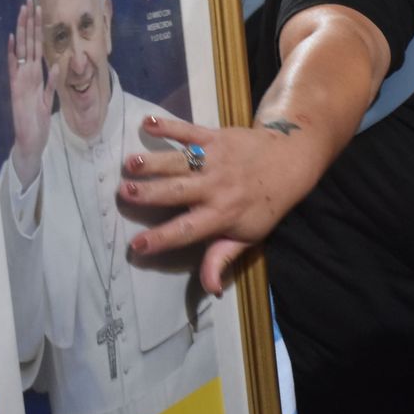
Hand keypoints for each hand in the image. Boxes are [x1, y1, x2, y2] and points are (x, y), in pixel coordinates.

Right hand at [8, 0, 59, 187]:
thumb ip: (52, 83)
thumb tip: (58, 65)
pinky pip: (17, 71)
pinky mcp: (18, 92)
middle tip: (29, 0)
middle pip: (27, 43)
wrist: (30, 142)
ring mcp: (21, 82)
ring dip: (23, 31)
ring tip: (23, 12)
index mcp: (33, 76)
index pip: (33, 47)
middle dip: (28, 22)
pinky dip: (15, 56)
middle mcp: (25, 75)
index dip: (35, 28)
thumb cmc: (37, 122)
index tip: (36, 9)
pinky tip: (14, 41)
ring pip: (22, 51)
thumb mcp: (48, 100)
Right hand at [118, 115, 323, 295]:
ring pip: (180, 161)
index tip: (136, 246)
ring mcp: (215, 159)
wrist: (289, 160)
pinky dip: (169, 126)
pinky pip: (189, 131)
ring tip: (130, 164)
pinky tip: (147, 123)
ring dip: (154, 161)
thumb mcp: (248, 236)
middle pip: (178, 191)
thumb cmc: (264, 204)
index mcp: (222, 215)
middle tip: (124, 193)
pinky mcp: (215, 136)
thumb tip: (210, 290)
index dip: (162, 239)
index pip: (187, 230)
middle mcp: (216, 187)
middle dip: (151, 193)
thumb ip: (223, 258)